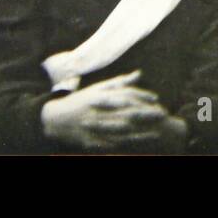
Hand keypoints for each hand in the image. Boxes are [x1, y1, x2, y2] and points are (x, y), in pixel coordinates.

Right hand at [41, 71, 172, 150]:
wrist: (55, 119)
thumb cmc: (81, 101)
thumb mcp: (98, 88)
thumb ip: (119, 82)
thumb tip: (139, 74)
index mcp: (99, 96)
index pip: (124, 94)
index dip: (141, 96)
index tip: (156, 98)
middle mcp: (98, 111)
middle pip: (125, 112)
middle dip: (145, 113)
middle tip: (162, 114)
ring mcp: (94, 127)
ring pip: (120, 130)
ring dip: (139, 131)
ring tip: (156, 131)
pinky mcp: (90, 141)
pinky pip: (111, 143)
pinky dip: (125, 143)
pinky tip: (138, 143)